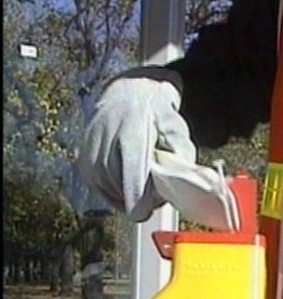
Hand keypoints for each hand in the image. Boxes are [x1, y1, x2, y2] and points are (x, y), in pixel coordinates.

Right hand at [77, 66, 195, 221]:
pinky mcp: (83, 163)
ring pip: (114, 196)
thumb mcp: (177, 129)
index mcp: (130, 141)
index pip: (133, 190)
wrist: (128, 92)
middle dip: (144, 197)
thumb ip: (181, 158)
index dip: (146, 205)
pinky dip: (117, 189)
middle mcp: (105, 150)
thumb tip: (182, 185)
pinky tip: (128, 175)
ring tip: (144, 175)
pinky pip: (103, 191)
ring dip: (131, 194)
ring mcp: (90, 157)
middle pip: (126, 196)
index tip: (158, 202)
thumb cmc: (157, 112)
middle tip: (157, 182)